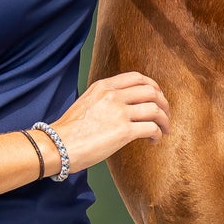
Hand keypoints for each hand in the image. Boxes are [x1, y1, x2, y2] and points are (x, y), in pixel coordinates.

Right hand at [49, 72, 170, 173]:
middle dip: (164, 103)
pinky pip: (151, 128)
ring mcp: (119, 112)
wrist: (57, 145)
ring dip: (164, 120)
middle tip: (165, 115)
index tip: (157, 98)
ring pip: (155, 109)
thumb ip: (105, 99)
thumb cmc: (69, 130)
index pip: (137, 78)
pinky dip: (157, 134)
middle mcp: (113, 95)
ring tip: (164, 130)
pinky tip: (154, 141)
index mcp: (104, 86)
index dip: (153, 87)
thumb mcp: (87, 102)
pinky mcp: (124, 131)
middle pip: (151, 91)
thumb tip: (123, 107)